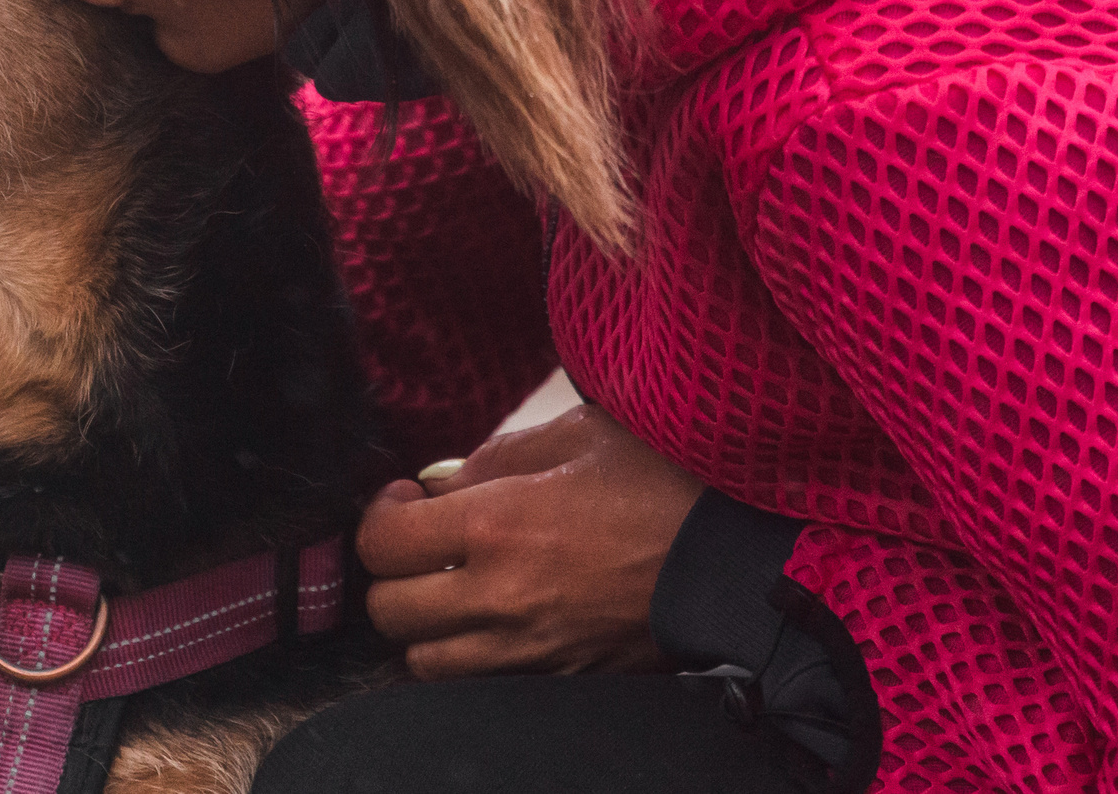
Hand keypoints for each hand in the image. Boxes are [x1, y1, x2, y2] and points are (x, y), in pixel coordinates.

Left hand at [355, 404, 701, 678]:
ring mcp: (530, 648)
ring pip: (424, 659)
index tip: (406, 500)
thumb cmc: (666, 486)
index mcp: (497, 525)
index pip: (382, 542)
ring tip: (452, 588)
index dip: (378, 517)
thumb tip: (442, 481)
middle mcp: (501, 596)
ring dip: (424, 623)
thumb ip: (497, 455)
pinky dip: (469, 656)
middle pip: (388, 609)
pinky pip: (479, 682)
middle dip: (391, 573)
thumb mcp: (579, 435)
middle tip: (421, 543)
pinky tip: (494, 620)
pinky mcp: (560, 677)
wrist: (738, 562)